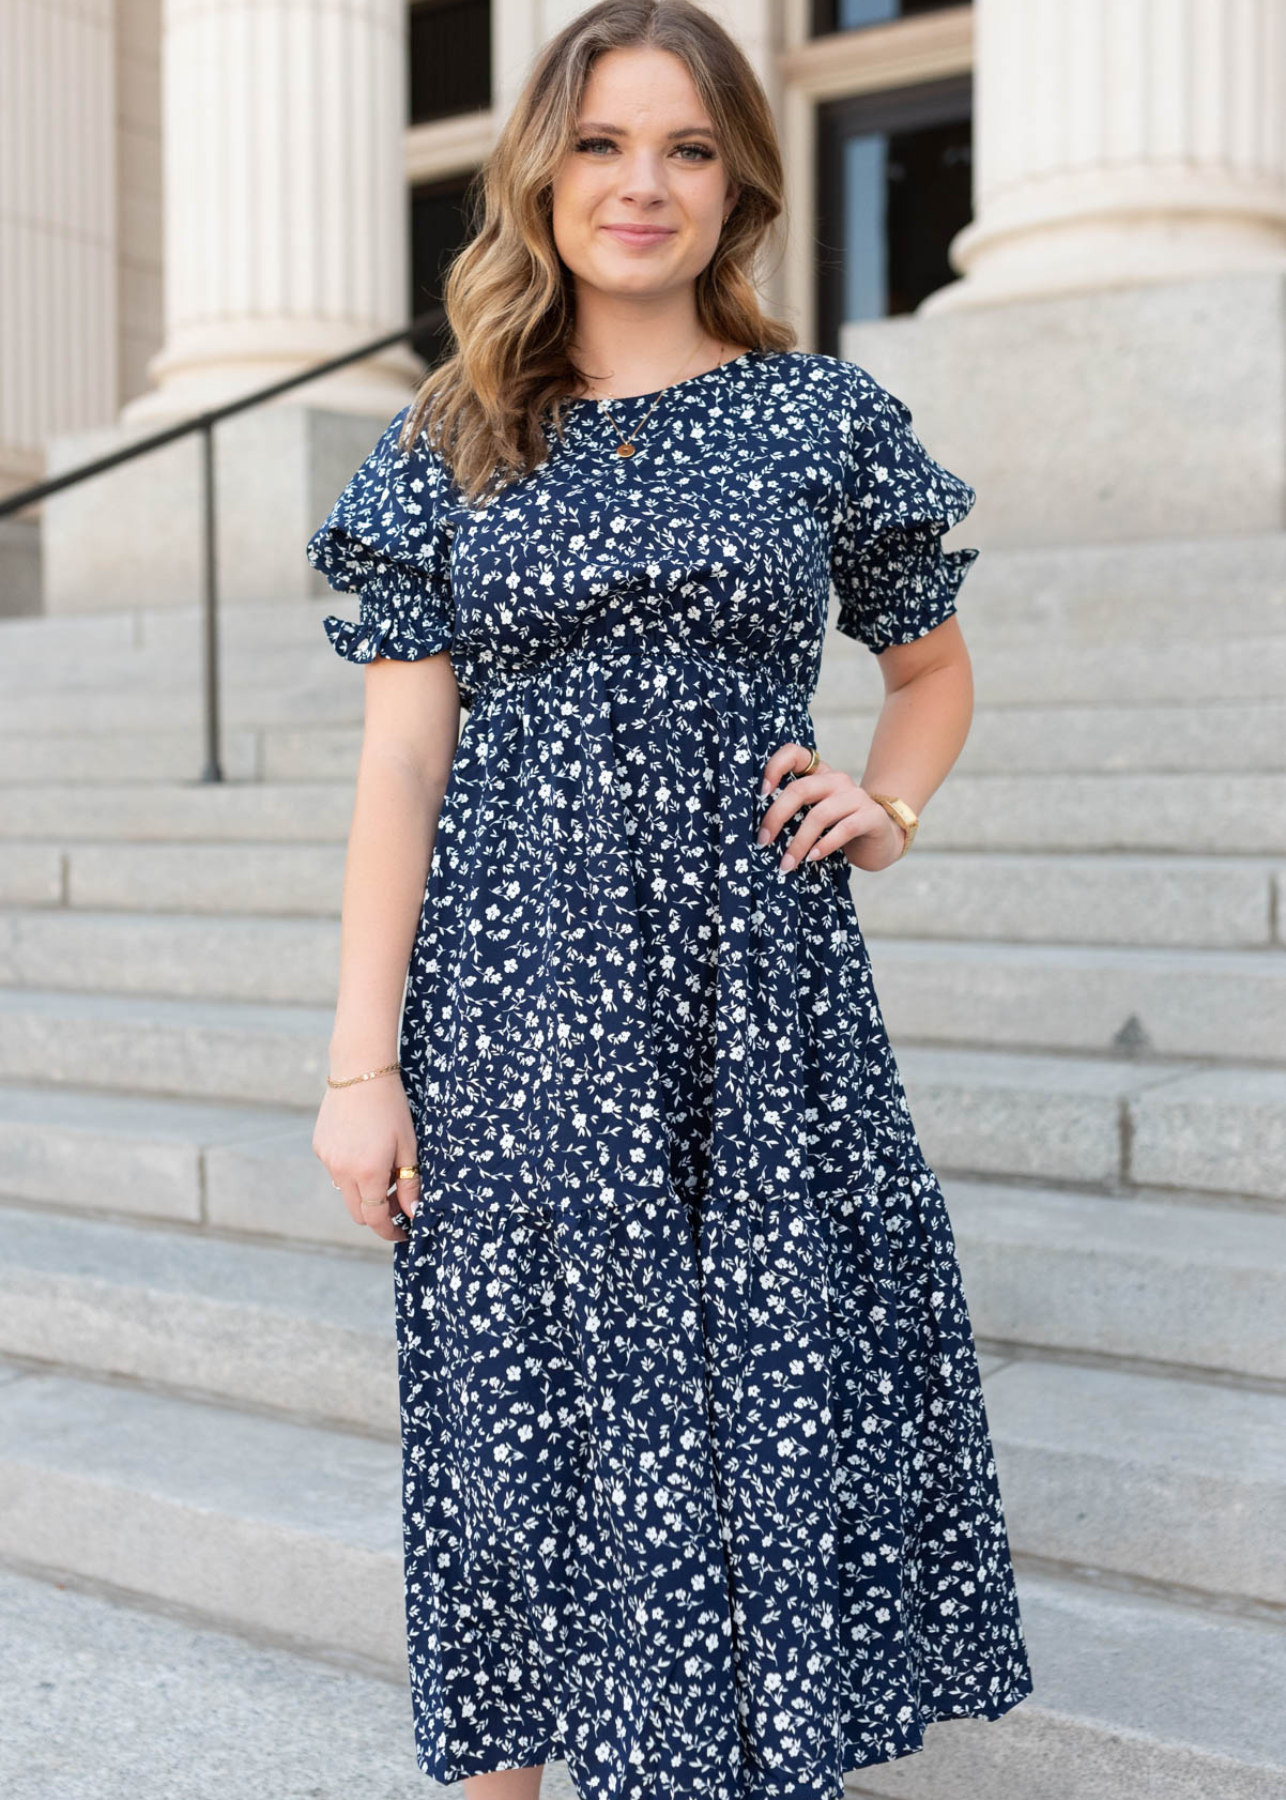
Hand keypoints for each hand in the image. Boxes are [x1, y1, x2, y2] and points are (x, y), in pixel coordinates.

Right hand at [313, 1074, 421, 1244]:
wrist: (360, 1071)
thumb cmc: (391, 1107)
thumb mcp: (408, 1146)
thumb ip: (409, 1183)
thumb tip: (413, 1213)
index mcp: (367, 1172)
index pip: (375, 1219)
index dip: (390, 1231)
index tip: (403, 1233)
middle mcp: (342, 1171)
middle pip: (358, 1212)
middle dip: (378, 1214)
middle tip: (399, 1200)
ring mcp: (327, 1159)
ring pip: (346, 1192)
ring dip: (364, 1192)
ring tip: (384, 1167)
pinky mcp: (320, 1147)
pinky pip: (336, 1171)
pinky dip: (352, 1172)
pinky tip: (366, 1148)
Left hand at [757, 742, 906, 873]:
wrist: (881, 840)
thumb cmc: (838, 827)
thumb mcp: (814, 813)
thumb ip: (794, 810)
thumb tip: (759, 829)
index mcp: (819, 773)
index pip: (795, 754)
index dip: (774, 768)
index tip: (761, 794)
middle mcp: (837, 779)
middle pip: (799, 789)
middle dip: (776, 817)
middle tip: (763, 841)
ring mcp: (856, 796)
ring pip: (819, 815)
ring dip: (798, 842)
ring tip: (787, 863)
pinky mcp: (872, 816)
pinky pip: (844, 829)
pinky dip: (825, 845)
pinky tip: (812, 858)